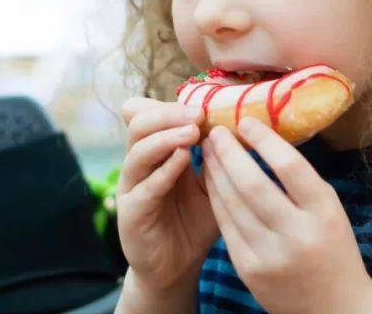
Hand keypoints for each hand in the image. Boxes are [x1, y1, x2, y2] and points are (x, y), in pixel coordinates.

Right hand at [116, 97, 218, 294]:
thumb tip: (240, 124)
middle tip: (199, 113)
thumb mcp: (211, 183)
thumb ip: (217, 157)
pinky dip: (163, 170)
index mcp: (156, 152)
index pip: (149, 114)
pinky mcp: (131, 214)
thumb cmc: (196, 222)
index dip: (170, 104)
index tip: (204, 104)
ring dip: (165, 137)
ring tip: (192, 131)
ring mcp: (132, 188)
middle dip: (168, 113)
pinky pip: (144, 187)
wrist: (178, 267)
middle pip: (139, 124)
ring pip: (137, 151)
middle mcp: (140, 165)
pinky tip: (183, 160)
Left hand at [201, 117, 371, 313]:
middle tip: (217, 131)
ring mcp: (270, 255)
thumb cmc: (333, 247)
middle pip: (253, 183)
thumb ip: (301, 181)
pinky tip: (211, 180)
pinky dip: (216, 198)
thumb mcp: (329, 209)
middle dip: (229, 152)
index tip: (246, 120)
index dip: (264, 140)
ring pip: (232, 203)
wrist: (333, 307)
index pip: (290, 166)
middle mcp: (297, 234)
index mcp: (324, 212)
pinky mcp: (249, 270)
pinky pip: (225, 226)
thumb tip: (264, 138)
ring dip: (216, 172)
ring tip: (209, 150)